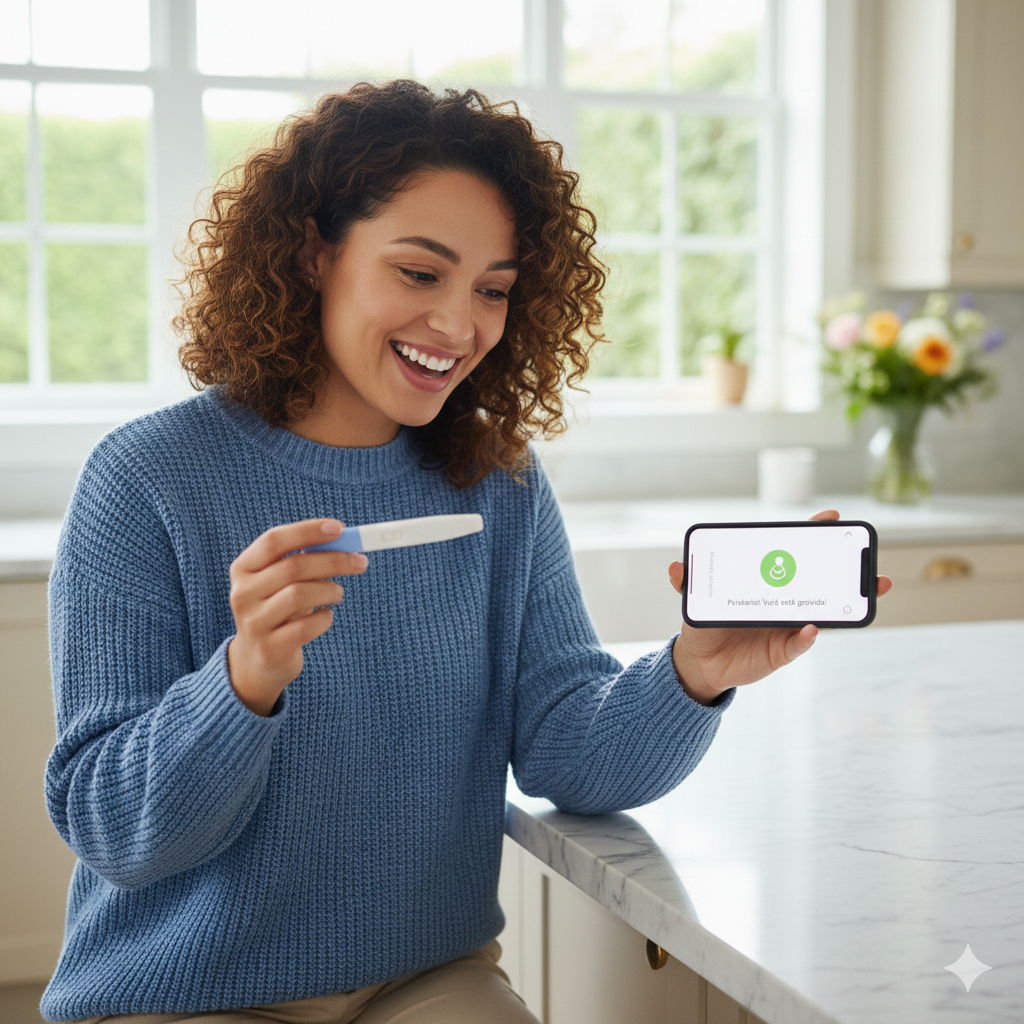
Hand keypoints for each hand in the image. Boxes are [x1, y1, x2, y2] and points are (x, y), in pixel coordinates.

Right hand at [226, 519, 367, 715]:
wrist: (258, 660)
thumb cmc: (278, 608)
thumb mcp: (282, 581)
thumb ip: (304, 559)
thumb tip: (344, 540)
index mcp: (244, 568)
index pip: (274, 540)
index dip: (308, 531)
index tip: (339, 528)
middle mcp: (242, 594)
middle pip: (292, 567)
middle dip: (333, 561)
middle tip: (360, 561)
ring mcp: (253, 622)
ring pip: (300, 595)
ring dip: (329, 590)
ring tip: (337, 593)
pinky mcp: (270, 648)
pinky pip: (307, 626)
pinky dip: (325, 618)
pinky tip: (324, 616)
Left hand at [667, 509, 893, 706]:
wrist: (702, 663)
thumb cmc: (706, 624)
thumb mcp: (695, 599)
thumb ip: (686, 582)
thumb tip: (675, 566)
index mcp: (765, 582)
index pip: (791, 554)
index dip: (811, 535)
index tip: (830, 518)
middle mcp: (782, 601)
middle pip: (818, 581)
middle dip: (844, 567)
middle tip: (863, 557)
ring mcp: (787, 625)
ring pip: (823, 611)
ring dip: (845, 600)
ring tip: (868, 589)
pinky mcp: (783, 650)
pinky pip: (800, 642)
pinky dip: (807, 636)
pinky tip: (811, 628)